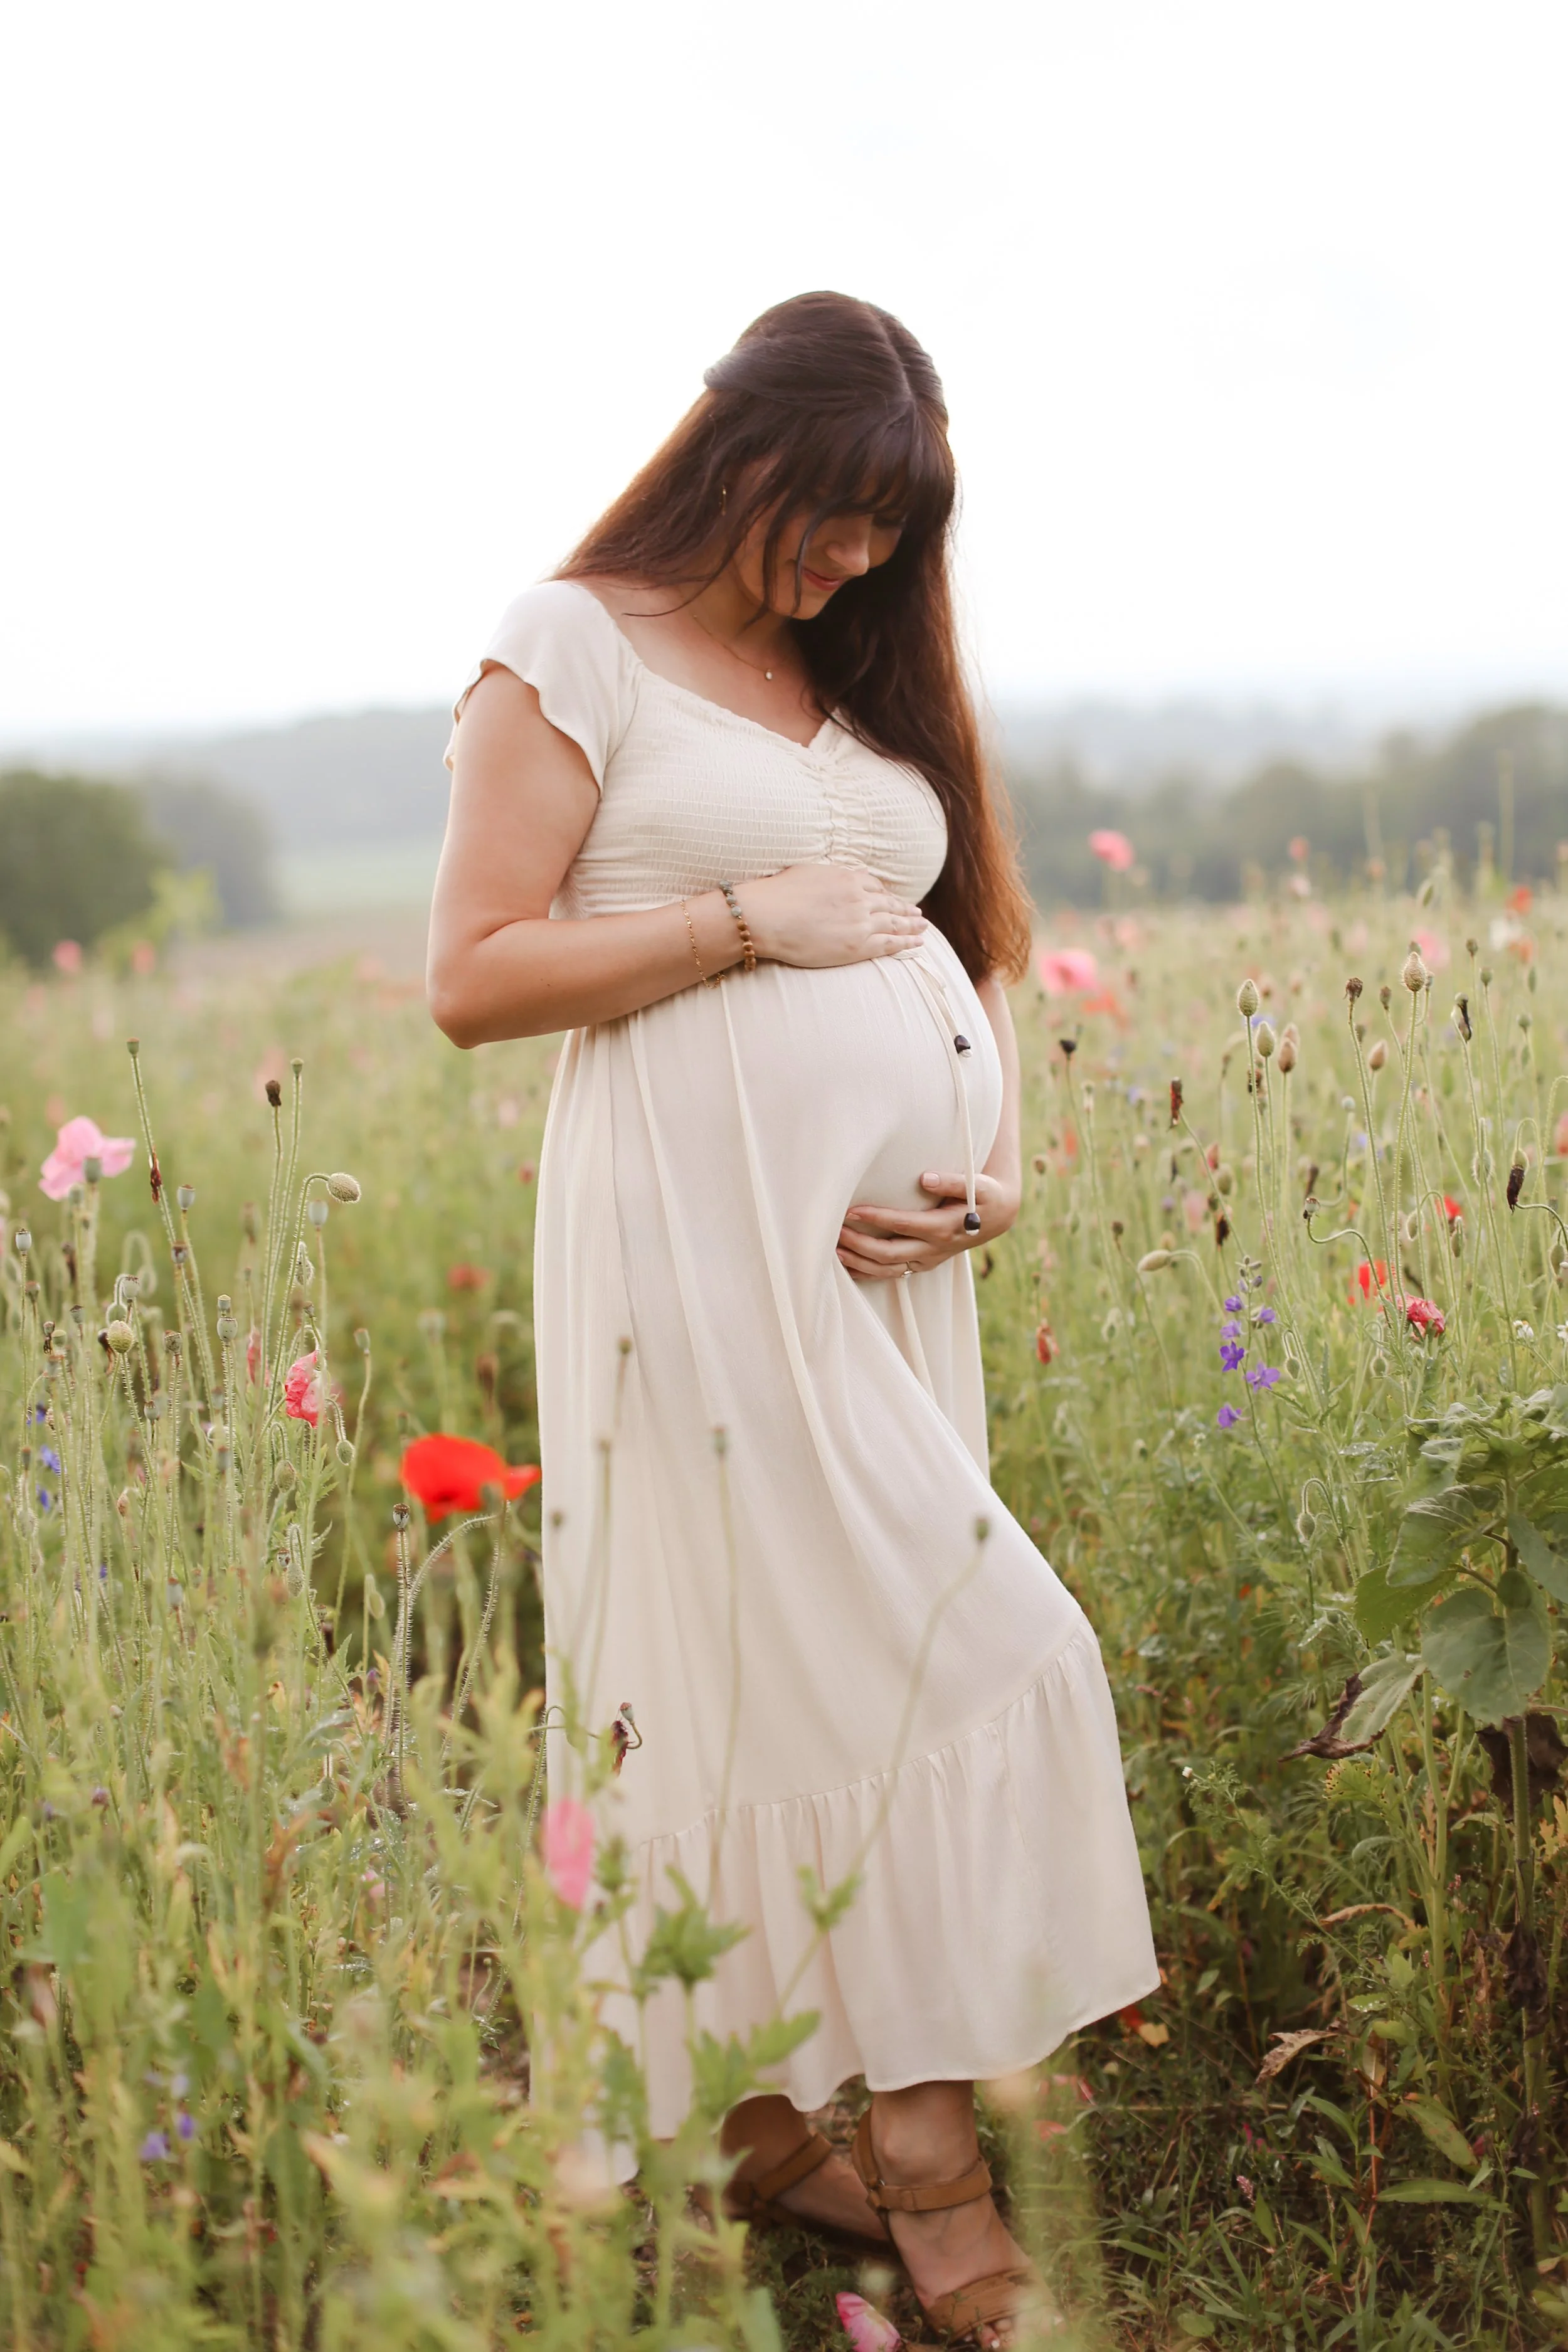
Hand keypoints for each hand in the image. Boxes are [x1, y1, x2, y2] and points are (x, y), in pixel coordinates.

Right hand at [737, 864, 926, 967]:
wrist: (767, 917)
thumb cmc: (777, 895)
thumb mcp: (807, 872)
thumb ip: (829, 875)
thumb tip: (837, 876)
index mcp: (847, 878)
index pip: (874, 886)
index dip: (886, 894)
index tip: (893, 899)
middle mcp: (859, 898)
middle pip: (889, 904)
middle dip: (905, 909)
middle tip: (917, 914)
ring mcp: (861, 922)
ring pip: (894, 923)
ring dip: (911, 925)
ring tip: (922, 927)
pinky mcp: (858, 946)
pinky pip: (890, 944)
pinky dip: (906, 943)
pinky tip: (917, 943)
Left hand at [836, 1170, 1020, 1280]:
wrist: (997, 1218)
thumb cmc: (984, 1195)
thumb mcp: (977, 1184)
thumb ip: (953, 1181)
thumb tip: (925, 1178)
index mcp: (944, 1227)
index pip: (904, 1225)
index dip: (877, 1219)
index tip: (852, 1210)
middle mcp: (933, 1249)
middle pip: (890, 1254)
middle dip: (859, 1244)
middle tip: (834, 1232)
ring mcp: (927, 1260)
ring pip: (888, 1270)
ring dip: (859, 1263)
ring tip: (833, 1251)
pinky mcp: (922, 1264)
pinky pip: (891, 1275)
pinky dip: (868, 1273)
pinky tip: (847, 1266)